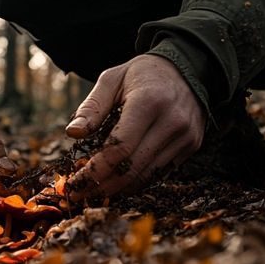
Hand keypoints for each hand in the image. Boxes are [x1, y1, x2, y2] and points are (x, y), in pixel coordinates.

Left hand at [66, 55, 205, 200]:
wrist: (188, 69)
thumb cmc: (143, 74)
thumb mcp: (112, 79)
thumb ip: (92, 106)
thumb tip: (72, 134)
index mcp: (149, 102)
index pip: (119, 148)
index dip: (95, 170)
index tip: (74, 182)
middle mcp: (172, 122)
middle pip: (133, 168)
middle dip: (102, 186)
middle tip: (79, 195)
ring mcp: (185, 136)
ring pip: (147, 176)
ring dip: (119, 189)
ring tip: (95, 192)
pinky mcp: (191, 146)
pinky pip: (160, 172)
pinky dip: (137, 181)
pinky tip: (118, 184)